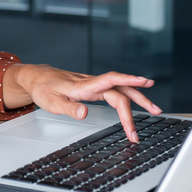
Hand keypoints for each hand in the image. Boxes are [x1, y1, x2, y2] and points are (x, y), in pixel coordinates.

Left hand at [3, 64, 161, 142]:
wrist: (36, 77)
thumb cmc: (43, 90)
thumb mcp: (51, 103)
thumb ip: (69, 109)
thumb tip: (85, 113)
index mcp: (83, 86)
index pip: (110, 80)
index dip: (128, 80)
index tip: (145, 82)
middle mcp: (91, 83)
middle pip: (120, 90)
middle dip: (139, 102)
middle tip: (155, 114)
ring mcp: (93, 84)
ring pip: (120, 89)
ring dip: (138, 99)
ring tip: (155, 109)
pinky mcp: (93, 87)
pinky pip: (115, 91)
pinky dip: (128, 96)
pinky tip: (137, 101)